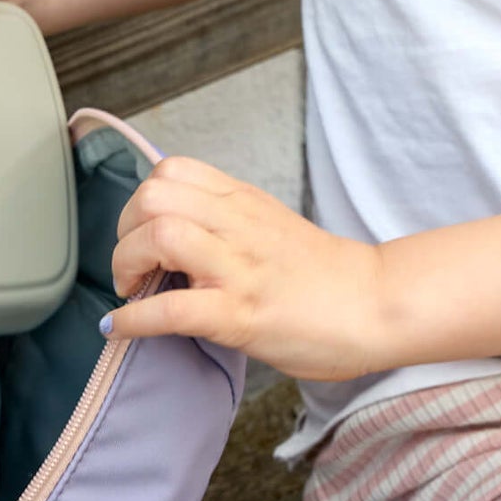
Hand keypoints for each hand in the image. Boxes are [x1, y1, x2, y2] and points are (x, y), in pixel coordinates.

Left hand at [106, 155, 388, 380]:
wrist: (378, 305)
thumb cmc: (328, 277)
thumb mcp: (272, 225)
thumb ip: (229, 222)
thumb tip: (177, 237)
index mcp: (243, 201)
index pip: (172, 170)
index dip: (142, 202)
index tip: (143, 236)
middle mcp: (238, 225)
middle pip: (153, 196)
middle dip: (124, 233)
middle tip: (134, 268)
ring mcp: (239, 268)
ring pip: (159, 236)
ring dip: (126, 266)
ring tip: (133, 291)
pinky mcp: (241, 314)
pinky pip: (171, 310)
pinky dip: (134, 320)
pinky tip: (122, 329)